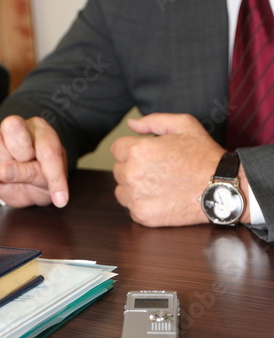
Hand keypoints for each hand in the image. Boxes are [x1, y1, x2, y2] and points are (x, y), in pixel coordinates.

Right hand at [0, 115, 68, 207]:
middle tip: (28, 164)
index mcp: (42, 131)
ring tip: (15, 174)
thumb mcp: (49, 181)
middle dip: (21, 152)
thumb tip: (5, 171)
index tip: (60, 198)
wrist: (31, 188)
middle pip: (11, 125)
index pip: (47, 148)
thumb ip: (33, 174)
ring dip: (4, 165)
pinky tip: (2, 177)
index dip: (53, 175)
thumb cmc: (44, 177)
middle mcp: (18, 129)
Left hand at [111, 113, 247, 226]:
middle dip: (133, 168)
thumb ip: (153, 121)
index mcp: (138, 150)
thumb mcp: (184, 125)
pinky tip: (161, 198)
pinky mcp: (142, 215)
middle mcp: (132, 174)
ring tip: (158, 185)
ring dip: (134, 187)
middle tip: (158, 170)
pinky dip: (142, 204)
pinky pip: (131, 208)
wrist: (221, 189)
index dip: (133, 150)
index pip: (116, 149)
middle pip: (118, 170)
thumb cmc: (204, 156)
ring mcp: (135, 197)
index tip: (148, 156)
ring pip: (121, 190)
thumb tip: (131, 124)